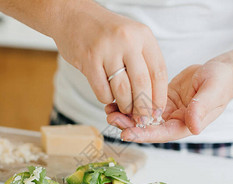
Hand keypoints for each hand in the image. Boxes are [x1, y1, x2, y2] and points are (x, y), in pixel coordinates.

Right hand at [53, 0, 167, 124]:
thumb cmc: (104, 32)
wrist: (72, 16)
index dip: (159, 96)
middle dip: (143, 107)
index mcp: (143, 36)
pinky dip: (106, 99)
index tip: (157, 111)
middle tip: (142, 119)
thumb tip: (152, 98)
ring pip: (122, 91)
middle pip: (142, 84)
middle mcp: (127, 41)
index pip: (158, 72)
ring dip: (125, 106)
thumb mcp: (131, 37)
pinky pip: (102, 91)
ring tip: (124, 108)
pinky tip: (107, 95)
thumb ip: (143, 61)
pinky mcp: (89, 60)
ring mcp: (107, 50)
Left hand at [106, 61, 232, 142]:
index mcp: (186, 124)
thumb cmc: (222, 81)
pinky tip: (116, 97)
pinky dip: (130, 101)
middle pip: (147, 127)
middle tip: (111, 118)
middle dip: (129, 125)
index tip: (127, 133)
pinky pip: (142, 102)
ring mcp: (166, 111)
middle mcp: (174, 121)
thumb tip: (193, 126)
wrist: (222, 71)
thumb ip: (202, 108)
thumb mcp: (213, 91)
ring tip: (108, 109)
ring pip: (142, 116)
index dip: (144, 134)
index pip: (162, 133)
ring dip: (126, 115)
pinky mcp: (161, 99)